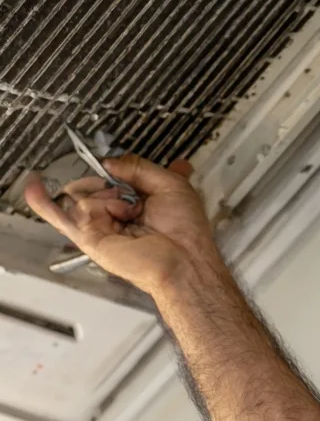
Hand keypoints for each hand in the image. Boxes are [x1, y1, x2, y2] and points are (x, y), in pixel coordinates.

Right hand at [24, 154, 225, 295]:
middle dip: (108, 184)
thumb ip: (138, 167)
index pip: (114, 175)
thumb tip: (110, 162)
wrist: (182, 259)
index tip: (116, 167)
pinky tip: (33, 188)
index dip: (115, 168)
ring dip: (105, 198)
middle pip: (94, 183)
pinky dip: (44, 203)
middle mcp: (118, 213)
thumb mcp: (170, 184)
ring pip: (84, 195)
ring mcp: (101, 225)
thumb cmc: (185, 229)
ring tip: (127, 213)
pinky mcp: (89, 237)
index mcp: (138, 200)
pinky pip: (62, 216)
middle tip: (130, 199)